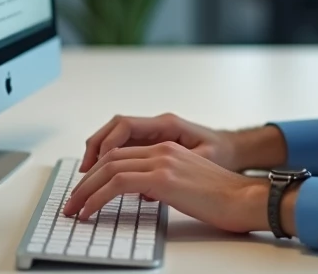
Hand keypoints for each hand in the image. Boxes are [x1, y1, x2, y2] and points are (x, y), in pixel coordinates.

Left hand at [64, 142, 272, 233]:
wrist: (244, 199)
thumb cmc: (223, 199)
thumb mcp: (187, 185)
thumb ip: (163, 183)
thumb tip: (141, 196)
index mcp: (168, 149)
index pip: (122, 153)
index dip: (98, 171)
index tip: (85, 190)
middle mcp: (163, 149)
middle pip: (110, 158)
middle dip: (85, 181)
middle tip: (71, 202)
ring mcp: (162, 161)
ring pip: (109, 168)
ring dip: (85, 190)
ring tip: (74, 209)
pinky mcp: (162, 177)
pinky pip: (117, 183)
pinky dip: (96, 198)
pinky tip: (89, 212)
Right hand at [80, 113, 235, 172]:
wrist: (234, 149)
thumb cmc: (222, 154)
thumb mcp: (201, 162)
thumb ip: (173, 173)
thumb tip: (146, 191)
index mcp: (167, 125)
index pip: (125, 127)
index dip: (106, 146)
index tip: (95, 168)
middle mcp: (158, 125)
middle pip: (114, 129)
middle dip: (94, 151)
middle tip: (82, 177)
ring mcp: (154, 133)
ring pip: (116, 137)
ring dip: (99, 155)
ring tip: (87, 177)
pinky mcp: (154, 143)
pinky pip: (125, 146)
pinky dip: (110, 159)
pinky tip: (105, 177)